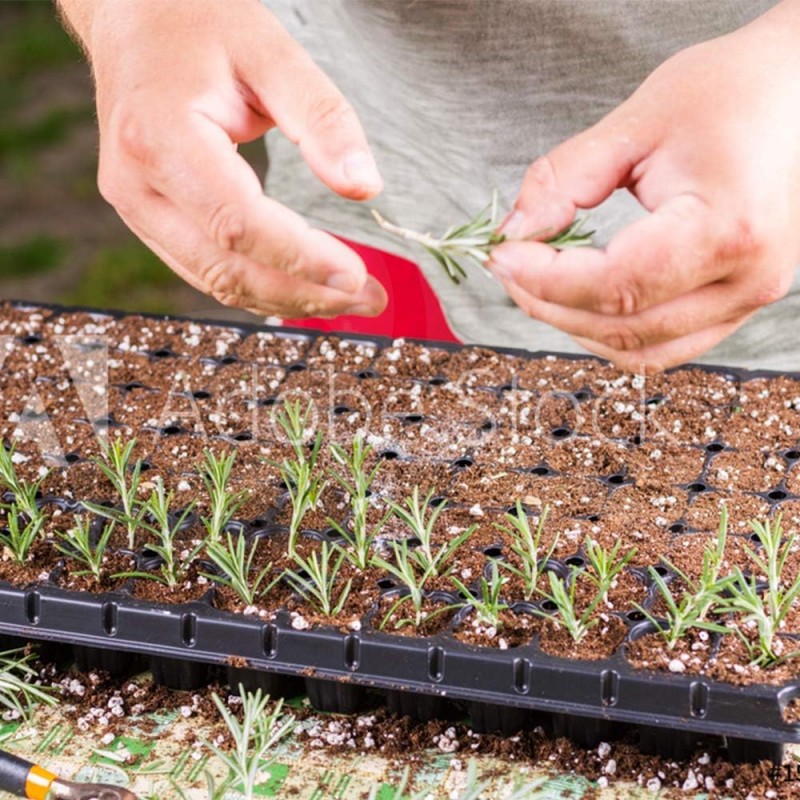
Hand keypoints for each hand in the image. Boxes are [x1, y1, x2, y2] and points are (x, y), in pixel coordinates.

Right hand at [57, 0, 386, 317]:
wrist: (133, 18)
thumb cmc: (200, 22)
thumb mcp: (271, 52)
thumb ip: (322, 118)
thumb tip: (366, 187)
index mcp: (159, 137)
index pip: (238, 223)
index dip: (301, 258)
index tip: (357, 276)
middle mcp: (136, 186)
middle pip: (228, 268)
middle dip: (304, 292)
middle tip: (369, 298)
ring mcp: (136, 209)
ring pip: (217, 281)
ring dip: (288, 299)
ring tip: (350, 299)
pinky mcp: (148, 219)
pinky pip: (207, 270)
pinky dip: (261, 287)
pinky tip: (306, 287)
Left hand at [489, 2, 799, 371]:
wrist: (793, 93)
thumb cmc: (726, 93)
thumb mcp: (636, 123)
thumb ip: (565, 181)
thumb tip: (515, 232)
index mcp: (728, 228)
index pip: (615, 284)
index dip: (545, 279)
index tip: (500, 255)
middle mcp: (747, 278)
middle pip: (622, 325)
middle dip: (549, 303)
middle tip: (508, 266)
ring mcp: (748, 298)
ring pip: (638, 349)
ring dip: (574, 324)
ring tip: (535, 282)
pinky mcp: (736, 304)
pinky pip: (661, 344)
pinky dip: (609, 330)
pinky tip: (577, 297)